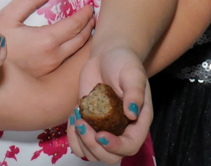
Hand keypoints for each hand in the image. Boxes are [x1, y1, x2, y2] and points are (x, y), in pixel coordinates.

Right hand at [0, 0, 93, 77]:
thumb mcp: (8, 15)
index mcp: (47, 40)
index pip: (75, 25)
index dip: (85, 14)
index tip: (90, 6)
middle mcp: (54, 56)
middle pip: (80, 40)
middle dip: (88, 26)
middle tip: (92, 15)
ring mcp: (51, 68)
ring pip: (75, 51)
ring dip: (83, 37)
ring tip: (85, 26)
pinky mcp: (47, 74)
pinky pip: (67, 58)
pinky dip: (74, 46)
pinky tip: (70, 40)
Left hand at [67, 47, 151, 163]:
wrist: (107, 55)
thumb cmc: (124, 62)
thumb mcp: (132, 73)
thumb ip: (134, 92)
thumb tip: (132, 113)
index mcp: (138, 122)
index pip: (130, 146)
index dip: (115, 147)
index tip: (100, 134)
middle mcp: (122, 130)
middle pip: (111, 157)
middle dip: (94, 146)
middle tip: (83, 124)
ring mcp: (104, 128)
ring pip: (93, 154)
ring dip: (81, 142)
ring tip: (77, 118)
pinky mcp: (89, 124)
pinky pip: (79, 143)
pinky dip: (73, 136)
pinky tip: (73, 117)